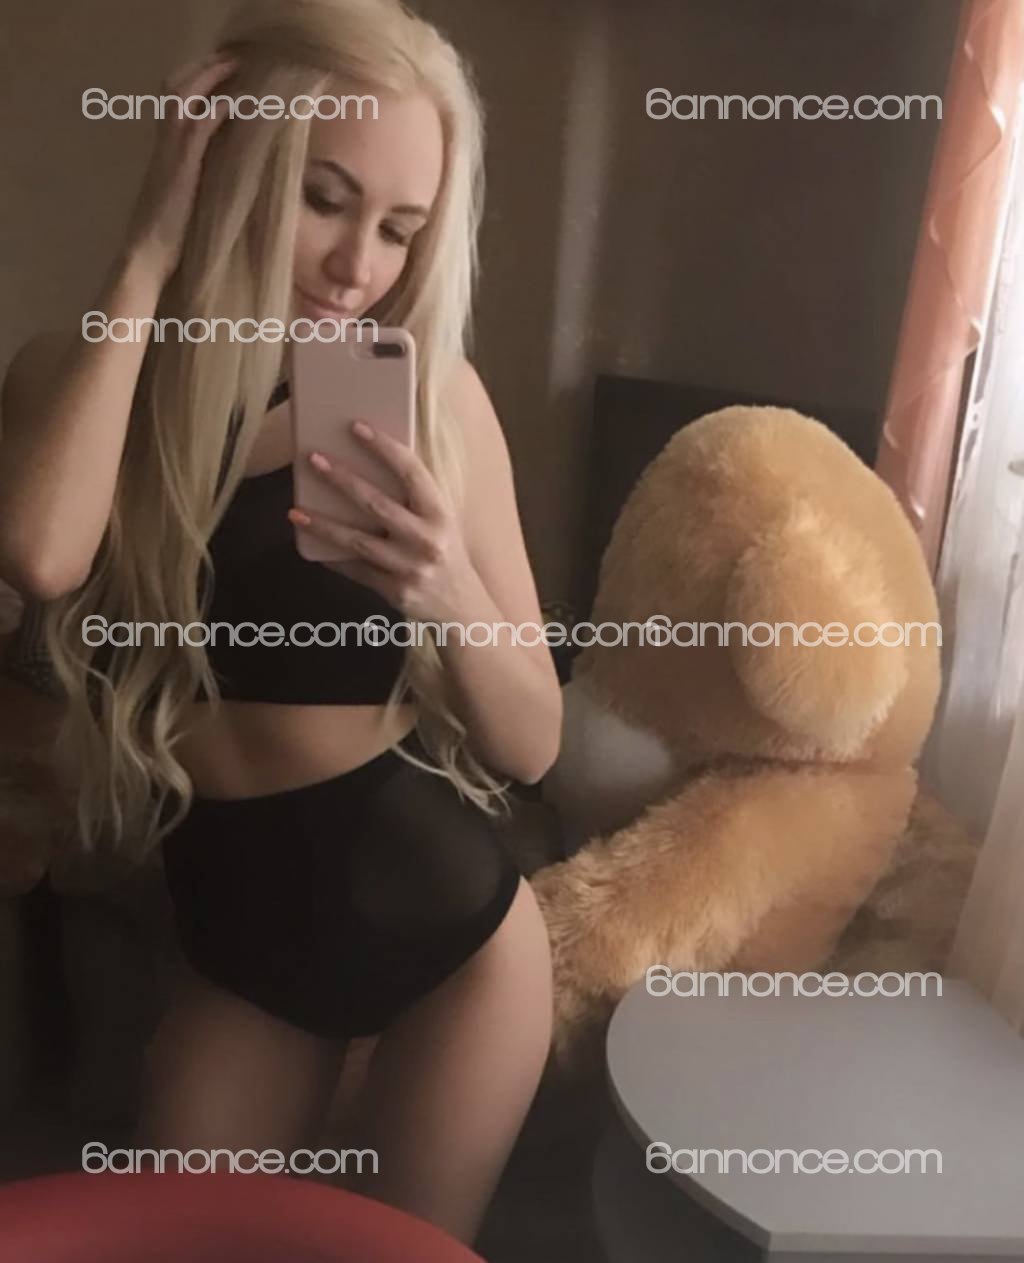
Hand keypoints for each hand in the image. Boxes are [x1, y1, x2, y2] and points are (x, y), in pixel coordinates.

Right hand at [124, 51, 238, 286]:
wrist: (147, 257)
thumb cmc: (170, 240)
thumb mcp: (188, 203)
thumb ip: (201, 183)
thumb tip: (230, 177)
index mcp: (166, 153)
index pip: (176, 102)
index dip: (197, 83)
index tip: (224, 73)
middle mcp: (164, 145)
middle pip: (176, 88)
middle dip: (203, 70)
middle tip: (233, 60)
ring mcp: (170, 153)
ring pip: (184, 97)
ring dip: (210, 77)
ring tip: (235, 66)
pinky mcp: (181, 166)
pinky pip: (197, 126)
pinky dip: (215, 108)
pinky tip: (235, 101)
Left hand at [287, 420, 481, 620]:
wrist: (462, 605)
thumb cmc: (445, 552)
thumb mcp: (441, 521)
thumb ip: (415, 497)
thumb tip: (369, 464)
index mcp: (440, 514)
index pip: (411, 472)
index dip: (384, 447)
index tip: (356, 427)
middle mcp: (428, 540)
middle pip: (377, 504)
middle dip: (342, 480)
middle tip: (313, 459)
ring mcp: (410, 568)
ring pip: (358, 542)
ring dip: (323, 524)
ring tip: (295, 511)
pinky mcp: (395, 592)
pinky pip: (356, 570)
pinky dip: (333, 556)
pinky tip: (311, 543)